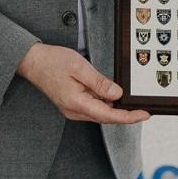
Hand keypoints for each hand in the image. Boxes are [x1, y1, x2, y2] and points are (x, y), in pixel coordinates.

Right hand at [17, 43, 149, 124]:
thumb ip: (99, 83)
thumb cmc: (53, 61)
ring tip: (132, 103)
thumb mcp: (79, 67)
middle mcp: (74, 111)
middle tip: (144, 109)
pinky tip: (113, 95)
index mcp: (76, 103)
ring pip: (100, 112)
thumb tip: (117, 94)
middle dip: (126, 114)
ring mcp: (73, 109)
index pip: (109, 115)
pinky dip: (105, 103)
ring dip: (116, 109)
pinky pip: (93, 107)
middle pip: (106, 117)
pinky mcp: (73, 104)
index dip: (129, 117)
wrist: (33, 62)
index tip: (145, 115)